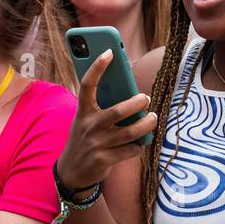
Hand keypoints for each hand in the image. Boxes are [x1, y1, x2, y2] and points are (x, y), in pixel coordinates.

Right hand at [55, 50, 155, 192]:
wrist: (71, 172)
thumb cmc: (85, 138)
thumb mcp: (86, 120)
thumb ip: (102, 107)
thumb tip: (131, 92)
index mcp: (83, 112)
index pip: (87, 85)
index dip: (97, 67)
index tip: (109, 51)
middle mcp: (88, 126)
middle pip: (117, 111)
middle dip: (137, 103)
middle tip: (147, 98)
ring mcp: (96, 144)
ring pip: (130, 133)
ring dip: (146, 125)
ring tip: (153, 118)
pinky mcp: (104, 160)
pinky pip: (130, 150)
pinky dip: (139, 145)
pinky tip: (141, 142)